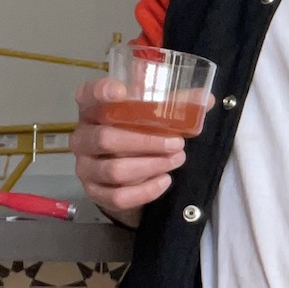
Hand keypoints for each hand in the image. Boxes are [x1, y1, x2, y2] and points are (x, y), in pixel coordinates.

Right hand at [71, 78, 186, 223]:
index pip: (87, 94)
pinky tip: (165, 181)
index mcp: (94, 109)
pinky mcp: (94, 192)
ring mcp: (85, 166)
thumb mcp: (154, 115)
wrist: (125, 173)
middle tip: (177, 143)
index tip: (122, 92)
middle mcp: (83, 136)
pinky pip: (118, 196)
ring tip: (177, 159)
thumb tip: (206, 99)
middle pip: (105, 138)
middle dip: (147, 142)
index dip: (101, 91)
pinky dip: (146, 190)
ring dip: (151, 166)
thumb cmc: (138, 132)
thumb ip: (178, 104)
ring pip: (114, 170)